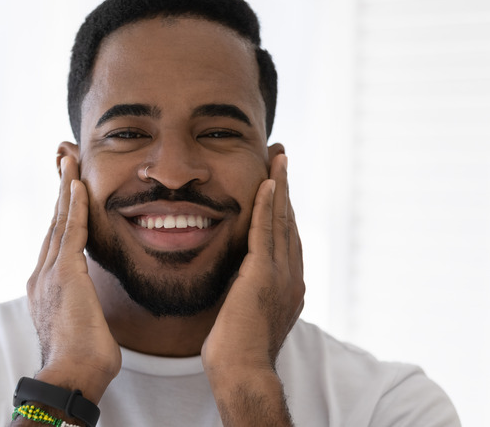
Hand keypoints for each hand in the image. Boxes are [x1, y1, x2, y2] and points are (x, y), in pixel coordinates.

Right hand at [26, 156, 121, 403]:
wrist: (72, 374)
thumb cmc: (83, 360)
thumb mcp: (84, 327)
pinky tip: (78, 184)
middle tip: (64, 163)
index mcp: (46, 288)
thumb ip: (85, 311)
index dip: (62, 214)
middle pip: (54, 224)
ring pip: (60, 220)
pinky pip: (71, 229)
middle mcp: (42, 275)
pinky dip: (75, 204)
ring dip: (66, 188)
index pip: (56, 242)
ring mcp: (50, 272)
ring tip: (69, 161)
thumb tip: (93, 317)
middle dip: (60, 192)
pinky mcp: (64, 272)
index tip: (68, 193)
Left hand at [201, 153, 303, 424]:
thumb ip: (246, 291)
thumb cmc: (235, 349)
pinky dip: (269, 206)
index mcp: (288, 284)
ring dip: (280, 186)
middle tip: (282, 157)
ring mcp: (281, 275)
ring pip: (282, 220)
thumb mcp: (245, 312)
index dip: (284, 207)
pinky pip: (267, 232)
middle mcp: (291, 275)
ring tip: (278, 157)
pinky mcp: (263, 276)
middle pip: (290, 221)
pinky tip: (268, 183)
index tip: (278, 182)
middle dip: (286, 187)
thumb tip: (236, 280)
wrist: (241, 370)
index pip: (287, 236)